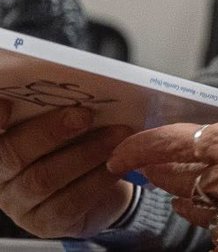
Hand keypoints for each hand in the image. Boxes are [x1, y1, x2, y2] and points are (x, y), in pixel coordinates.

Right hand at [0, 101, 133, 237]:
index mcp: (2, 141)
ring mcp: (20, 203)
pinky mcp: (45, 222)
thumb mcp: (70, 116)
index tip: (10, 103)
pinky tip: (118, 163)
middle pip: (12, 153)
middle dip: (50, 131)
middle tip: (85, 115)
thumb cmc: (82, 138)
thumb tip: (82, 83)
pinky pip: (70, 201)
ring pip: (44, 178)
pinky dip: (98, 179)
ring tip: (118, 134)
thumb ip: (64, 103)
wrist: (104, 177)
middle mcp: (2, 174)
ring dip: (86, 153)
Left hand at [109, 15, 217, 237]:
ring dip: (175, 191)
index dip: (138, 147)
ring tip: (171, 185)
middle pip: (170, 174)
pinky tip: (205, 214)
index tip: (121, 152)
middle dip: (156, 167)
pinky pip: (207, 226)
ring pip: (186, 202)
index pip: (168, 143)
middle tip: (148, 162)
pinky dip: (199, 215)